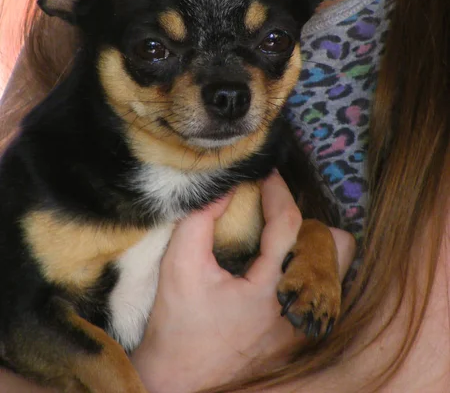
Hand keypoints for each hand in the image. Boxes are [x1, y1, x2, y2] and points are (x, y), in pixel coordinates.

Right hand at [132, 172, 355, 392]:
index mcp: (268, 290)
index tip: (266, 174)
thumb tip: (226, 188)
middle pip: (334, 247)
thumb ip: (201, 218)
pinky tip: (278, 269)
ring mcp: (304, 325)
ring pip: (337, 268)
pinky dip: (306, 268)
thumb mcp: (180, 264)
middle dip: (307, 223)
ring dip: (311, 247)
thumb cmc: (177, 324)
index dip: (278, 190)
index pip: (288, 224)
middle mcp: (297, 309)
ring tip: (278, 244)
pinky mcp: (302, 335)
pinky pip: (324, 288)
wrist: (180, 380)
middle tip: (273, 218)